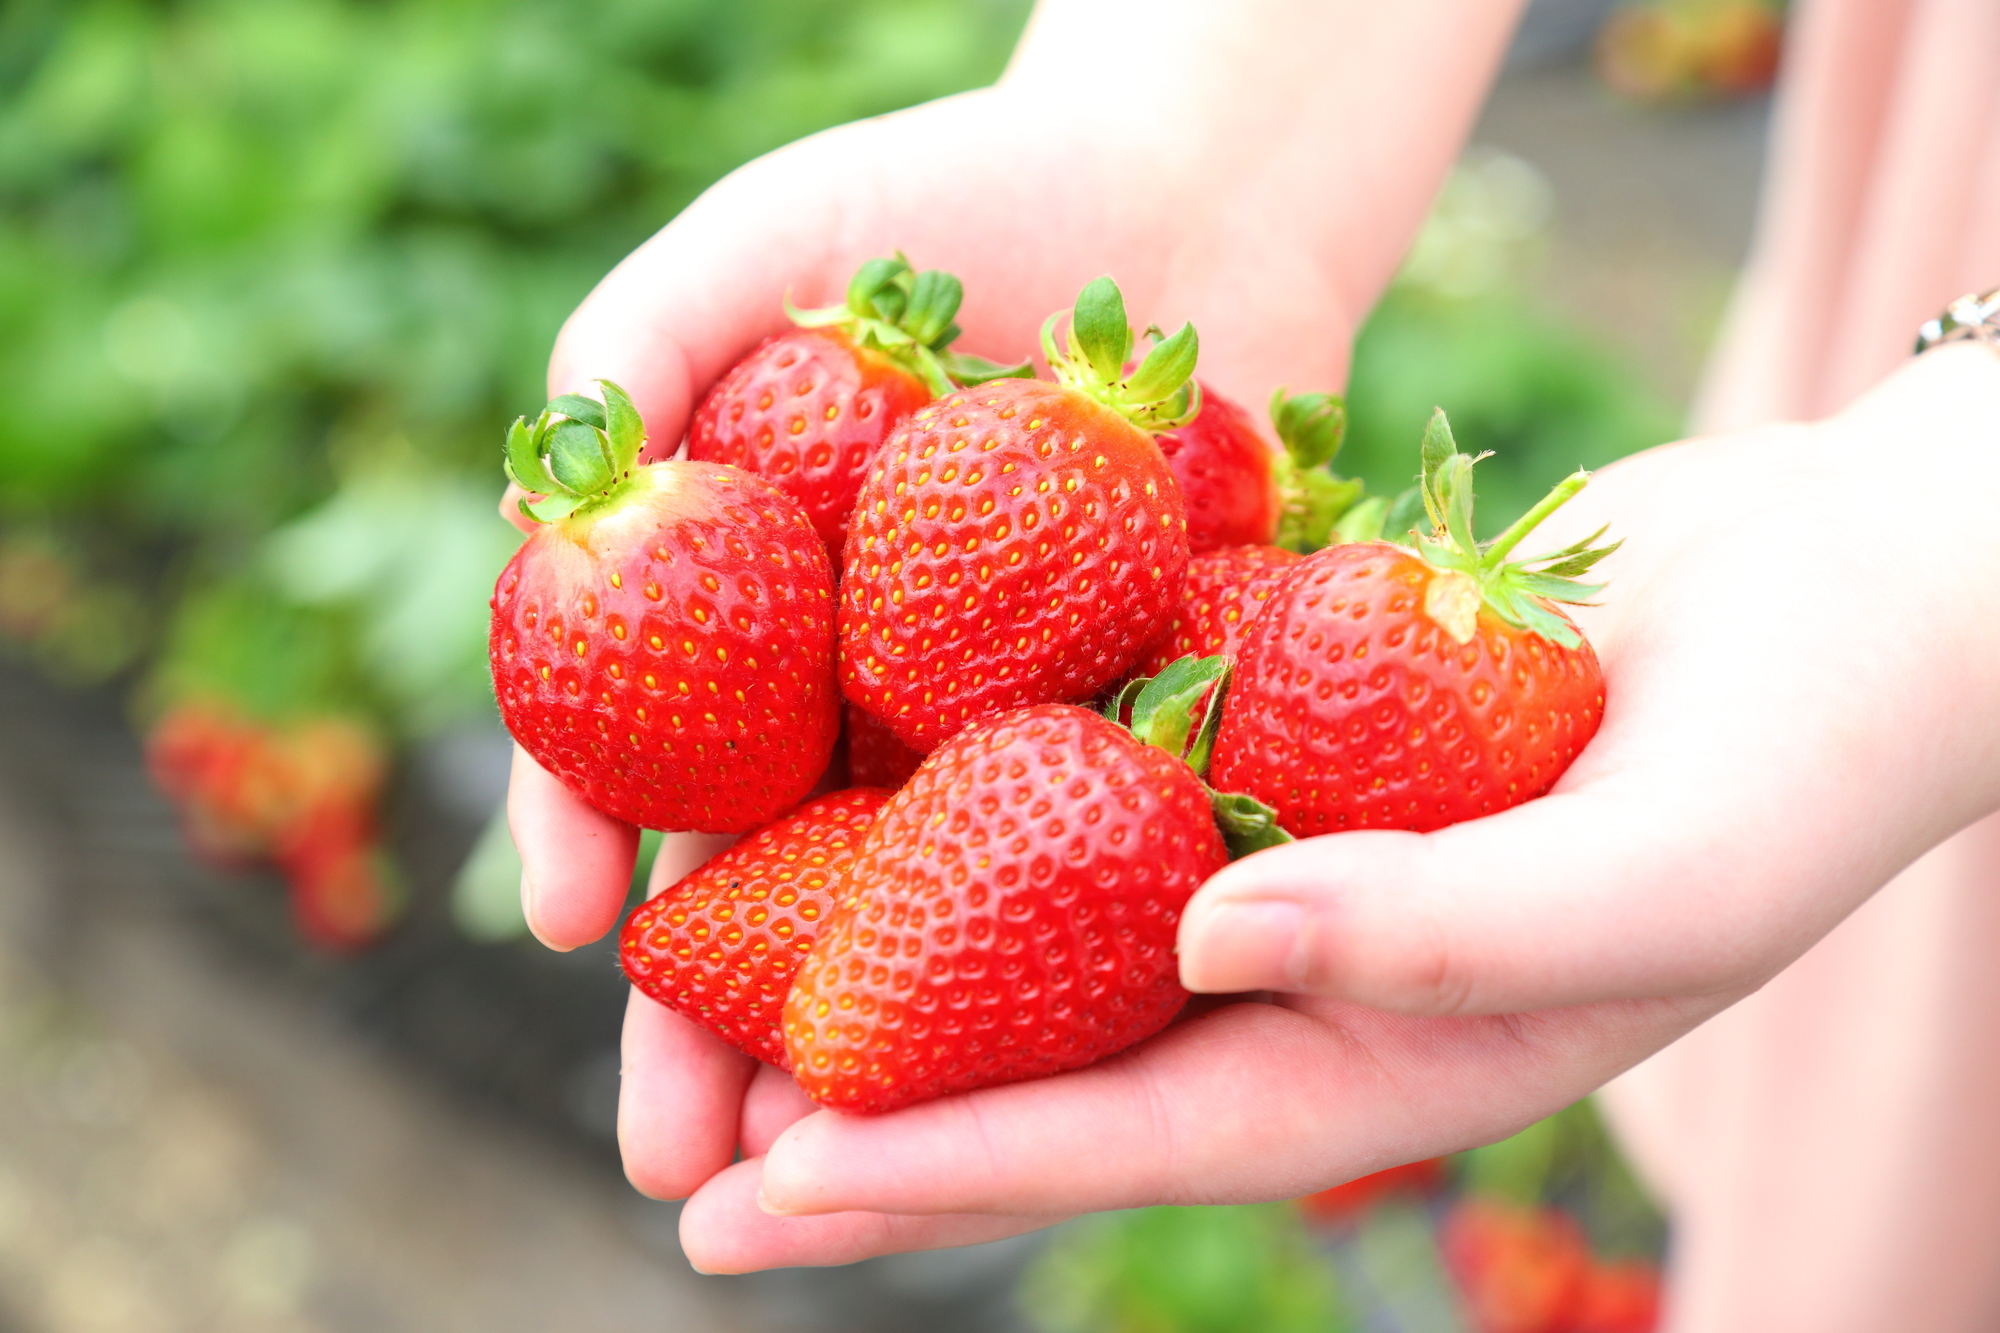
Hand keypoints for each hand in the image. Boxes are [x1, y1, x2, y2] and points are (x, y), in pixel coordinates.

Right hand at [501, 0, 1528, 1269]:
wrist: (1187, 200)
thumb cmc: (948, 199)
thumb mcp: (757, 247)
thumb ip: (632, 351)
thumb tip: (539, 513)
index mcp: (756, 609)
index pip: (650, 756)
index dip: (598, 840)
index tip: (575, 930)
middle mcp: (866, 694)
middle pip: (777, 882)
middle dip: (719, 1029)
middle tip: (678, 1167)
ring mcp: (1005, 726)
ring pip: (930, 917)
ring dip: (882, 1048)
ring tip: (838, 1172)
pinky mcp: (1149, 734)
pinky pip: (1100, 864)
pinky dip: (1063, 966)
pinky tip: (1038, 1068)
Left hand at [693, 345, 1999, 1268]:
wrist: (1853, 596)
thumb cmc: (1792, 764)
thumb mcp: (1639, 877)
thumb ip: (1432, 931)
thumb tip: (1198, 943)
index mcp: (1381, 1060)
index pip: (1122, 1132)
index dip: (941, 1170)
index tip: (765, 1195)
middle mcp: (1305, 972)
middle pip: (1047, 1046)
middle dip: (872, 1100)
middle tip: (685, 1138)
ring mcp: (1283, 846)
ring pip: (1051, 910)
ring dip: (898, 939)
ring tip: (723, 964)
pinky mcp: (1277, 726)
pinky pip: (1108, 760)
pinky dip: (992, 776)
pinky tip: (868, 756)